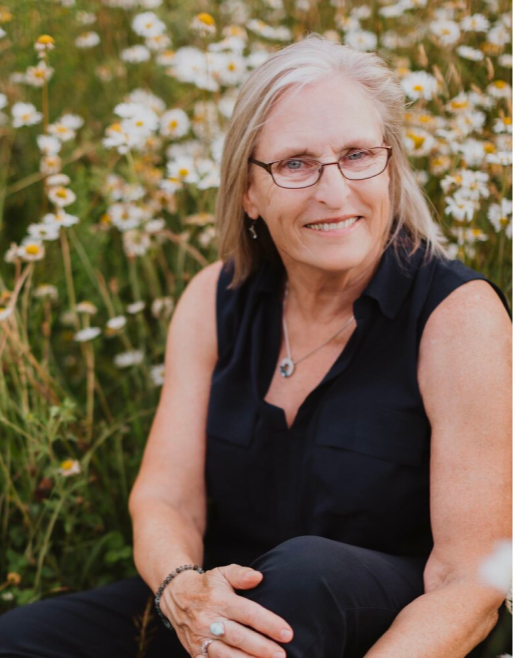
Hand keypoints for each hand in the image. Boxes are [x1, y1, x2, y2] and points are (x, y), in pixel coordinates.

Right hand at [160, 563, 293, 656]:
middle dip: (262, 648)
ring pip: (226, 655)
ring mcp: (201, 639)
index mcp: (219, 600)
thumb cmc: (207, 585)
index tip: (287, 633)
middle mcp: (209, 621)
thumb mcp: (222, 573)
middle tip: (282, 655)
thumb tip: (258, 577)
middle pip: (239, 637)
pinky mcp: (196, 653)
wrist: (176, 597)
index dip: (268, 623)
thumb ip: (240, 574)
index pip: (248, 613)